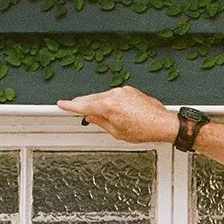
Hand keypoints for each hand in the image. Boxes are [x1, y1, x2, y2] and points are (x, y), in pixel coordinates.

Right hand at [55, 86, 176, 143]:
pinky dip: (108, 101)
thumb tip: (91, 117)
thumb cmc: (144, 129)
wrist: (162, 123)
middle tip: (72, 107)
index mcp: (109, 106)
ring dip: (96, 103)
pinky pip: (113, 95)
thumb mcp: (117, 132)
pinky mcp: (129, 90)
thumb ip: (100, 122)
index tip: (61, 104)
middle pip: (92, 98)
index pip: (84, 105)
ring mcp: (123, 91)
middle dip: (82, 103)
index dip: (70, 106)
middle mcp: (115, 95)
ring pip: (102, 96)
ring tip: (93, 112)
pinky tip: (109, 109)